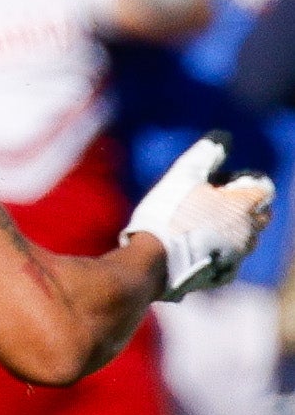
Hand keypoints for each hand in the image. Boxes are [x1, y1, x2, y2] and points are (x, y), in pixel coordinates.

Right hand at [126, 135, 275, 298]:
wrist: (151, 262)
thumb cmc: (167, 215)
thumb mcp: (182, 176)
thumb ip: (205, 154)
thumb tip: (222, 138)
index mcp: (244, 205)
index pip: (263, 188)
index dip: (245, 182)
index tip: (221, 184)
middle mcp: (248, 231)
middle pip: (259, 215)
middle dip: (242, 208)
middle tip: (211, 204)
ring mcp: (238, 256)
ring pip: (246, 239)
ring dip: (231, 231)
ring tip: (199, 228)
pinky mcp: (223, 275)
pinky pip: (231, 260)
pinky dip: (220, 253)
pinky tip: (196, 250)